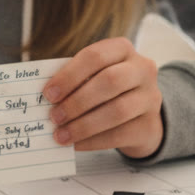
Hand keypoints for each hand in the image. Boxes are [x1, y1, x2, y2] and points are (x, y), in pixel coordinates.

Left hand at [42, 37, 163, 157]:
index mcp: (123, 50)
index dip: (69, 75)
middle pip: (109, 81)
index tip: (48, 94)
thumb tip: (44, 99)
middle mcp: (142, 69)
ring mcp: (150, 98)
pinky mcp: (149, 125)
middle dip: (77, 101)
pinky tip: (76, 145)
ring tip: (61, 134)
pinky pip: (120, 134)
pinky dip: (93, 141)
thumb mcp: (94, 76)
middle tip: (54, 116)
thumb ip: (74, 81)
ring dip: (83, 125)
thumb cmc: (108, 90)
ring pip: (117, 111)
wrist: (140, 114)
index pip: (95, 56)